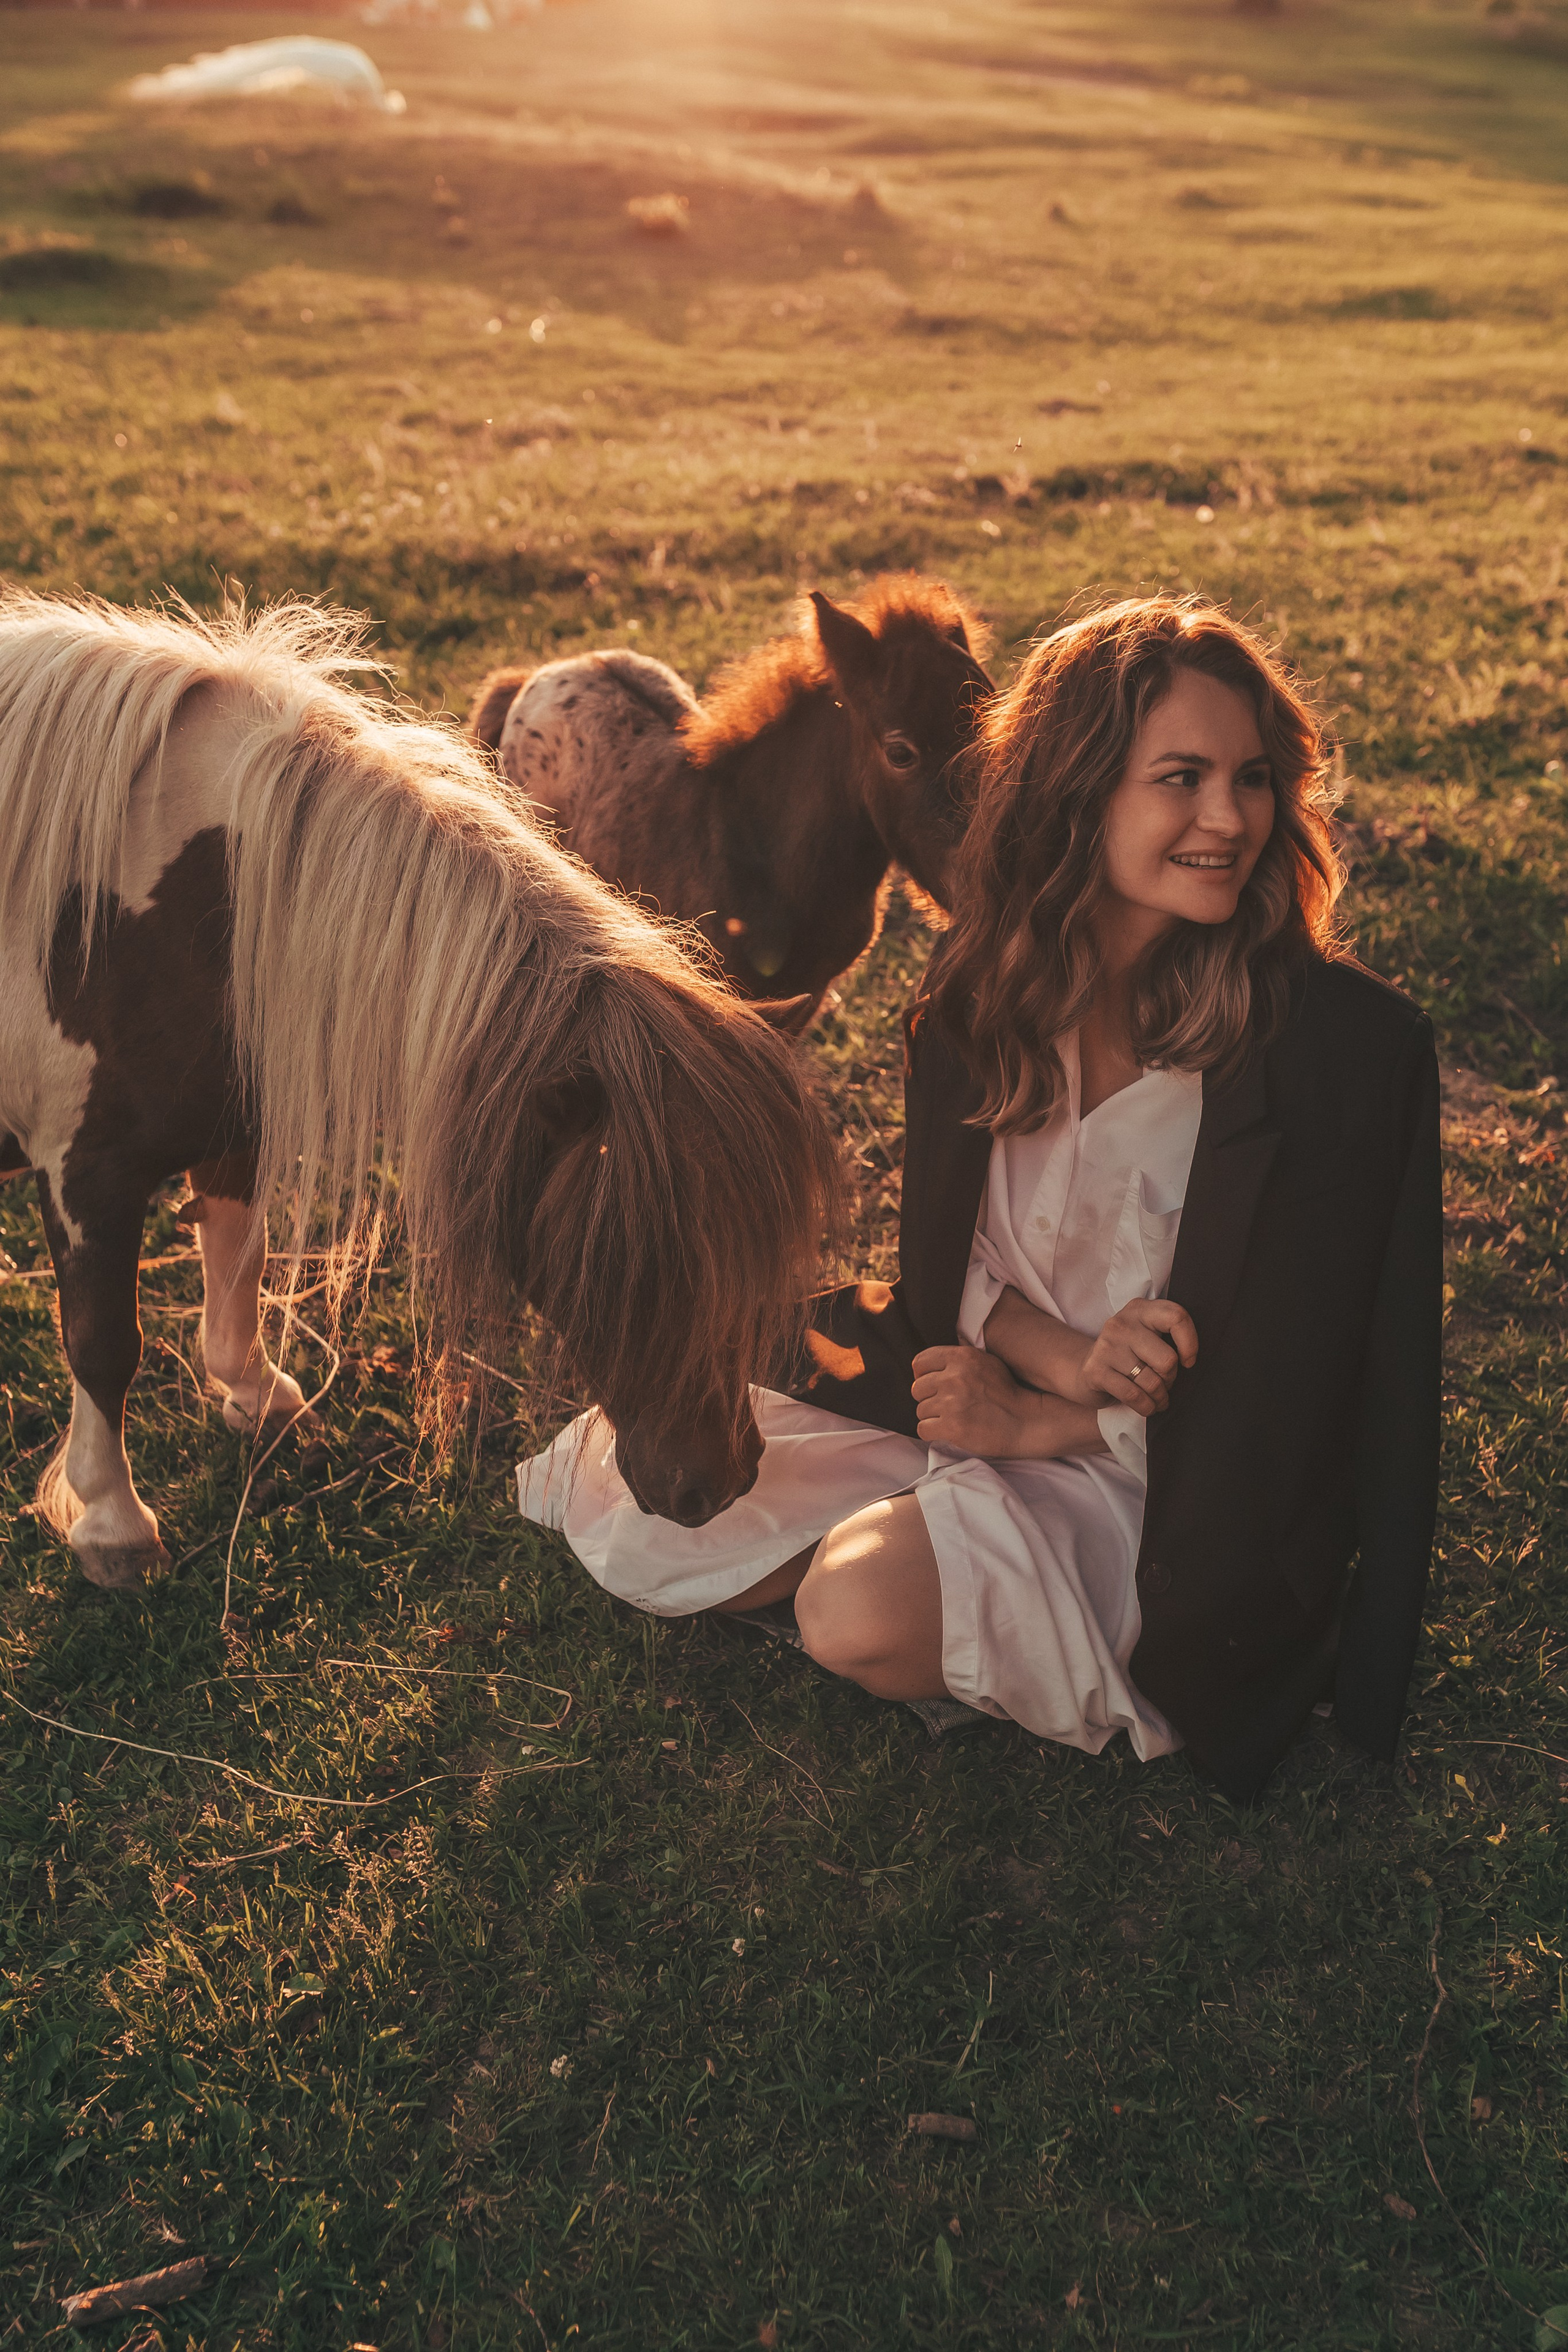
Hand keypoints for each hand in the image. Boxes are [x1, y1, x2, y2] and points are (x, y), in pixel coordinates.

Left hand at [910, 1345, 1103, 1459]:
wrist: (1027, 1422)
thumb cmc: (1008, 1393)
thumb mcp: (987, 1363)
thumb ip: (960, 1360)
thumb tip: (931, 1366)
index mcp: (961, 1357)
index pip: (920, 1362)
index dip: (923, 1375)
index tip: (932, 1386)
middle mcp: (954, 1377)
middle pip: (917, 1388)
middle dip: (929, 1398)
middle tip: (946, 1407)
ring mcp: (952, 1402)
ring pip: (921, 1410)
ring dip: (933, 1417)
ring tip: (953, 1419)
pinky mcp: (952, 1426)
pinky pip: (923, 1429)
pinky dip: (932, 1432)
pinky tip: (948, 1432)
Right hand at [1080, 1298, 1197, 1416]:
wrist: (1084, 1367)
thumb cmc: (1128, 1354)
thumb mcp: (1147, 1335)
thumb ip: (1168, 1334)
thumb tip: (1192, 1360)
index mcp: (1140, 1309)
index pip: (1176, 1317)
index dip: (1190, 1344)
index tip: (1188, 1361)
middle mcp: (1121, 1323)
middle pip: (1167, 1360)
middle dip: (1171, 1379)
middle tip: (1165, 1383)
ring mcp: (1106, 1346)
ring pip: (1152, 1382)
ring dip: (1160, 1397)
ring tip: (1157, 1398)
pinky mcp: (1096, 1370)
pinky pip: (1134, 1395)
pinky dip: (1146, 1407)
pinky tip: (1148, 1407)